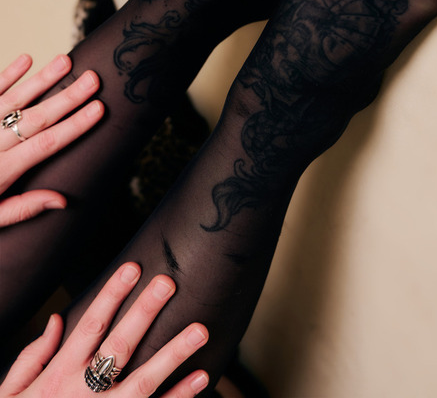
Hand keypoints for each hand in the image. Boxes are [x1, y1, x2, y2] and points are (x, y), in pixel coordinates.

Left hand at [0, 53, 103, 225]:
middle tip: (92, 80)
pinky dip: (6, 76)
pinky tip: (25, 59)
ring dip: (41, 80)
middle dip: (67, 98)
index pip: (45, 145)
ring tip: (65, 61)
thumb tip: (61, 200)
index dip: (75, 126)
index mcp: (1, 172)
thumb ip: (23, 207)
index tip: (98, 110)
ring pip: (14, 100)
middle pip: (36, 118)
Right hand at [0, 263, 208, 396]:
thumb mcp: (12, 393)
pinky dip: (179, 396)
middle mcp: (84, 391)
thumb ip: (34, 356)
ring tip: (199, 330)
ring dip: (174, 354)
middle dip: (145, 312)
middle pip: (120, 345)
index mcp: (60, 374)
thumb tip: (56, 319)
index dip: (112, 295)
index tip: (133, 268)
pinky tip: (202, 376)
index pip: (91, 325)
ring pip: (144, 381)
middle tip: (168, 283)